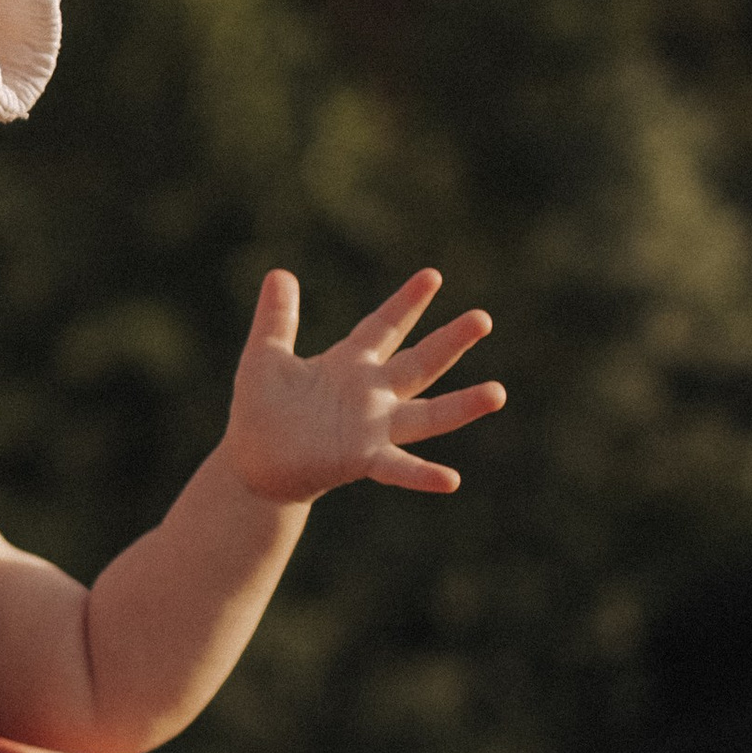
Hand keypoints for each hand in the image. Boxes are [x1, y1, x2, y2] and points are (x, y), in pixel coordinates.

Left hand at [221, 267, 503, 505]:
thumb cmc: (260, 412)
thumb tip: (279, 273)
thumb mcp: (265, 357)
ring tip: (499, 393)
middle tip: (483, 318)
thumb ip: (276, 319)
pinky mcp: (361, 461)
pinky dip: (422, 474)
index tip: (433, 276)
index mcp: (350, 365)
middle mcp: (371, 395)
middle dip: (450, 341)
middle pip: (419, 363)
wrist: (252, 465)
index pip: (384, 327)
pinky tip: (451, 479)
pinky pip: (397, 467)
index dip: (406, 303)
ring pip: (426, 415)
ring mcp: (372, 429)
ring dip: (461, 406)